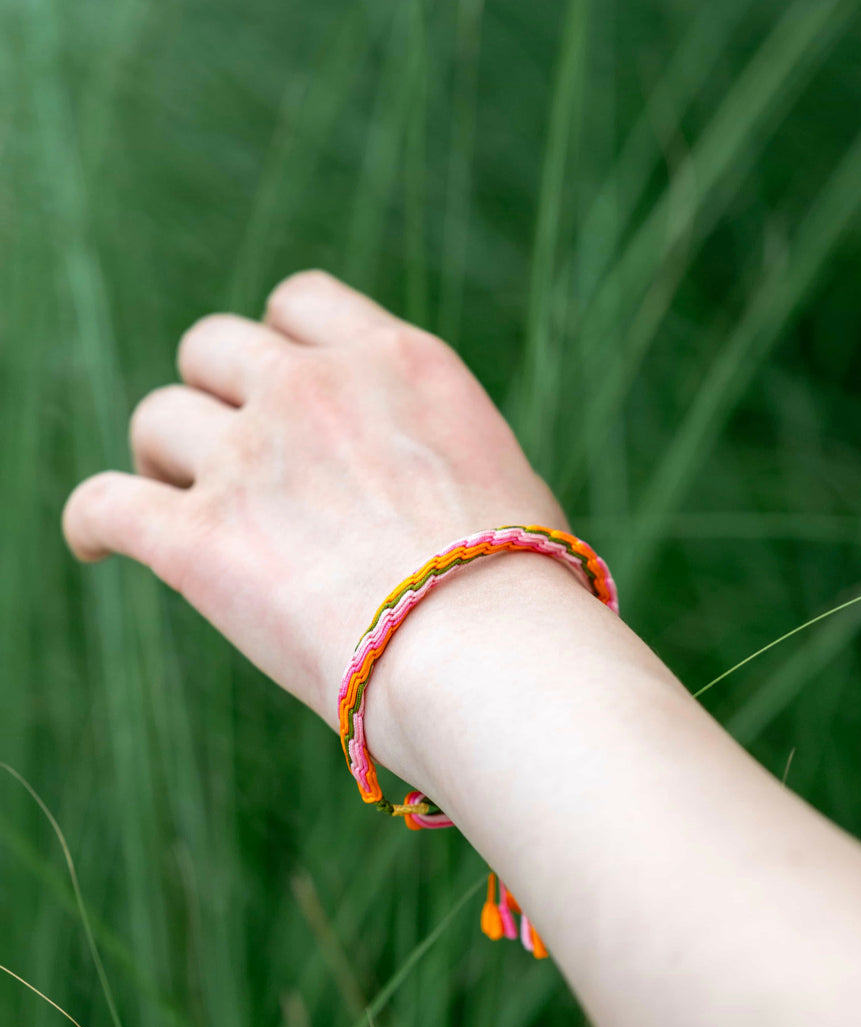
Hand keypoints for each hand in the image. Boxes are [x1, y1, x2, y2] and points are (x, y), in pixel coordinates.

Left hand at [62, 270, 568, 752]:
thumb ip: (435, 447)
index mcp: (395, 361)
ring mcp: (253, 456)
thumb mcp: (501, 473)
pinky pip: (103, 504)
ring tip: (182, 504)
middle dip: (215, 393)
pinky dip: (94, 521)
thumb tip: (419, 480)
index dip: (277, 341)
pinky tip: (99, 543)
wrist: (491, 649)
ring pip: (158, 419)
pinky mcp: (200, 537)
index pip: (300, 300)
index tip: (278, 385)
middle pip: (214, 347)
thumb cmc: (523, 582)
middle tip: (225, 450)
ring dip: (163, 458)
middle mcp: (315, 387)